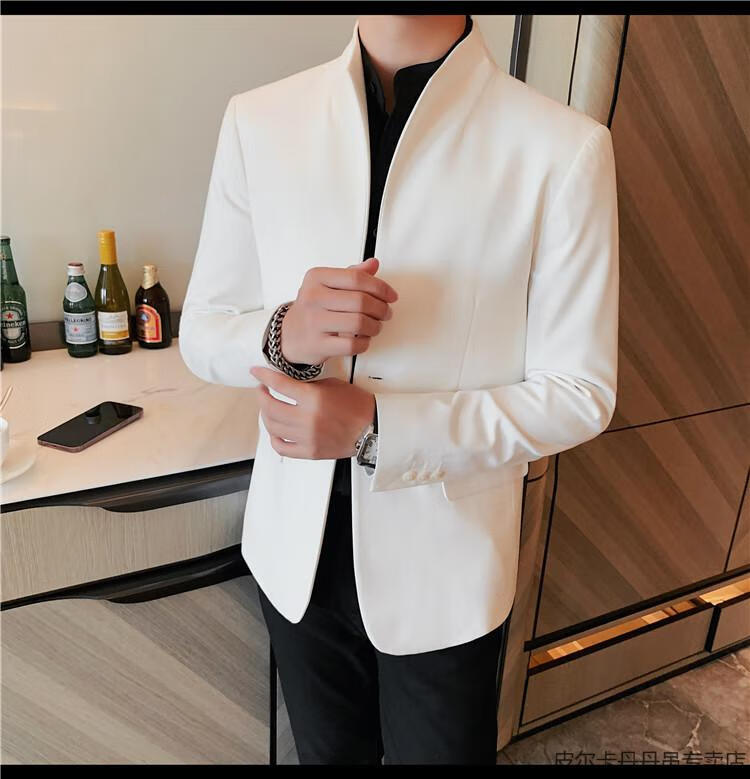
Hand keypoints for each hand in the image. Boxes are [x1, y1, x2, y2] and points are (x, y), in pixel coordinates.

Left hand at [250, 365, 375, 459]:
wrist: (372, 428)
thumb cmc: (356, 406)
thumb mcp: (332, 385)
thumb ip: (308, 386)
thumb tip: (287, 384)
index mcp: (314, 399)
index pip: (280, 384)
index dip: (264, 376)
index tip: (256, 373)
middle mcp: (308, 419)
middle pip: (270, 407)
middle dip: (261, 396)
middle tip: (262, 390)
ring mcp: (307, 438)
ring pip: (272, 427)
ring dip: (266, 416)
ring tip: (269, 409)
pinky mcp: (309, 452)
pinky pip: (282, 448)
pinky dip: (274, 439)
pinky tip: (276, 431)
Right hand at [280, 257, 397, 364]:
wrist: (289, 335)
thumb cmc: (312, 308)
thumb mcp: (327, 285)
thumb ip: (351, 274)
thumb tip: (373, 264)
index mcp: (317, 278)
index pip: (357, 278)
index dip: (380, 287)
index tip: (391, 296)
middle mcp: (313, 297)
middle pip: (361, 301)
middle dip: (381, 308)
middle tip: (385, 313)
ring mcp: (314, 322)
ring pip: (359, 323)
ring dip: (375, 326)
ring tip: (375, 326)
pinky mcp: (318, 344)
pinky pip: (352, 345)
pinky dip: (364, 343)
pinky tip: (363, 339)